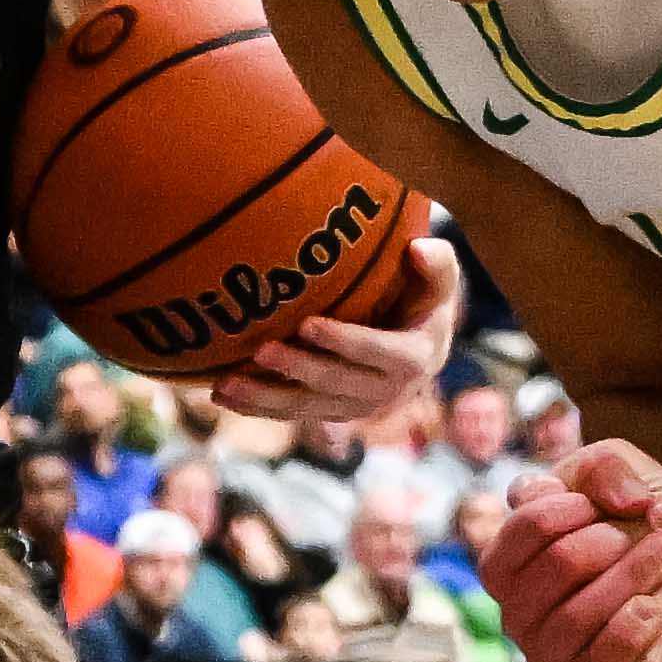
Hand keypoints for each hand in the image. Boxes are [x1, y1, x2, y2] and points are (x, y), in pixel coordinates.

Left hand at [211, 222, 459, 428]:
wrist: (422, 341)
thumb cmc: (425, 296)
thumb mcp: (439, 278)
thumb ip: (436, 264)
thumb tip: (419, 248)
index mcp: (414, 358)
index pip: (378, 352)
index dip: (344, 341)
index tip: (308, 324)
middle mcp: (387, 391)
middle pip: (337, 383)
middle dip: (297, 369)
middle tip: (261, 351)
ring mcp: (356, 406)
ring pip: (308, 407)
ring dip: (266, 398)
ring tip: (226, 385)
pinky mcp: (331, 411)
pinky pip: (293, 412)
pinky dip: (258, 407)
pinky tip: (221, 395)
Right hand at [471, 455, 661, 661]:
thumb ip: (608, 467)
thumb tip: (570, 483)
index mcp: (533, 555)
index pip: (523, 524)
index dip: (574, 508)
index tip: (623, 507)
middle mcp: (527, 603)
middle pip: (554, 561)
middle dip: (615, 544)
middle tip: (657, 540)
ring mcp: (547, 647)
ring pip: (571, 611)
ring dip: (632, 580)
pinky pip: (591, 655)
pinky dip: (632, 631)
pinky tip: (654, 619)